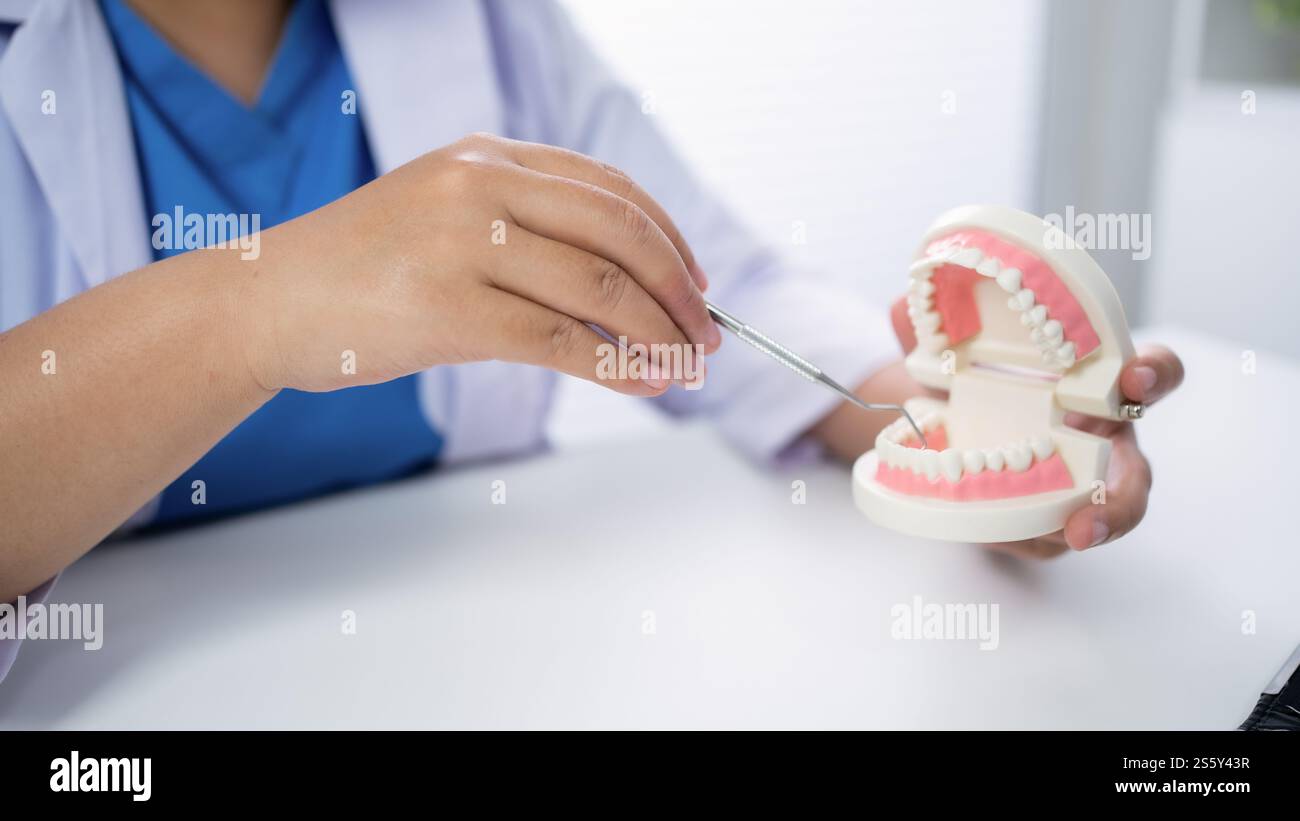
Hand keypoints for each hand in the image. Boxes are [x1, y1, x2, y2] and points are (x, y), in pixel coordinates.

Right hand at [240, 132, 718, 394]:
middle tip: (710, 334)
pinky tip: (647, 384)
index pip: (609, 188)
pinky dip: (618, 366)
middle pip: (619, 232)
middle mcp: (480, 186)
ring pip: (599, 288)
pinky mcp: (448, 309)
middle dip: (680, 289)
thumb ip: (521, 229)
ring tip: (688, 368)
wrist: (264, 301)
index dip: (668, 238)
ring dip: (660, 333)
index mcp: (485, 156)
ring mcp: (463, 244)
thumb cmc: (359, 269)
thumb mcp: (443, 218)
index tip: (697, 281)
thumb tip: (620, 290)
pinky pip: (559, 341)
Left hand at [889, 297, 1184, 558]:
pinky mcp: (1045, 525)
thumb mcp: (952, 347)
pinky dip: (1016, 538)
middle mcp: (1099, 442)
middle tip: (1088, 520)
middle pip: (1135, 480)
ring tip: (1034, 536)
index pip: (1152, 374)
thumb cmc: (974, 378)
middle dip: (1121, 504)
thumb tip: (904, 306)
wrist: (943, 425)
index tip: (1134, 377)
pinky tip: (985, 531)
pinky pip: (1041, 540)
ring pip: (1088, 522)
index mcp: (1097, 386)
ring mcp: (1077, 489)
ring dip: (1061, 534)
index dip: (1155, 374)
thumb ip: (931, 322)